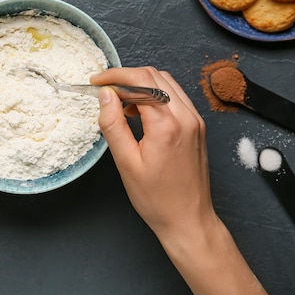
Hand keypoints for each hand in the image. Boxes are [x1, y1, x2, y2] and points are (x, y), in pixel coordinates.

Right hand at [91, 67, 211, 237]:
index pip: (139, 81)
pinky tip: (140, 113)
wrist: (188, 219)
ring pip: (166, 82)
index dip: (114, 77)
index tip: (96, 83)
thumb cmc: (157, 198)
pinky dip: (155, 95)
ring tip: (120, 103)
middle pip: (154, 76)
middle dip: (126, 76)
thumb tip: (105, 95)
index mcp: (167, 125)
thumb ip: (113, 124)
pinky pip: (175, 97)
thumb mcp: (126, 162)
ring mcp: (195, 120)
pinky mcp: (197, 126)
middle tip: (105, 90)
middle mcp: (186, 117)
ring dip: (141, 84)